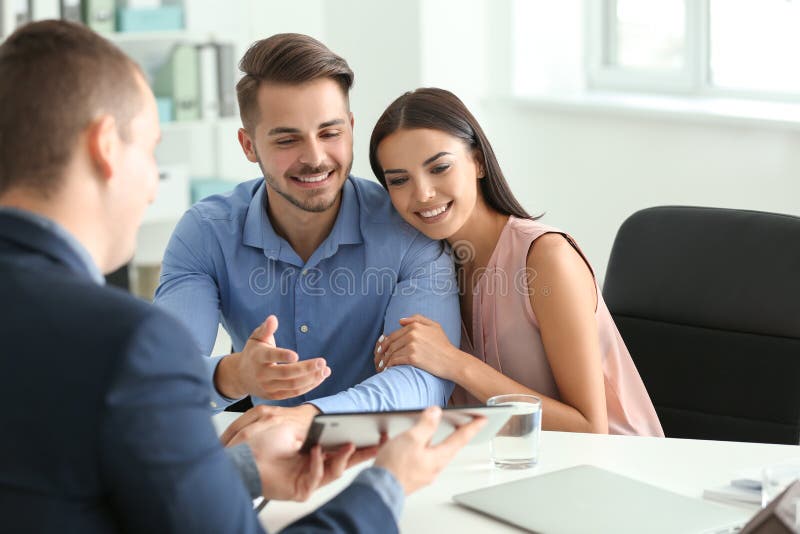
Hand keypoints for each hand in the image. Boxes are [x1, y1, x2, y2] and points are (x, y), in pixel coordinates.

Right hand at [215, 315, 330, 399]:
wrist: (241, 376)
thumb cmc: (253, 353)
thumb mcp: (256, 338)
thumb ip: (265, 329)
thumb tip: (273, 318)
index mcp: (258, 357)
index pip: (270, 356)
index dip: (282, 356)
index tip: (296, 355)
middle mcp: (262, 374)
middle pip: (286, 373)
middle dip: (306, 368)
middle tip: (322, 362)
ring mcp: (269, 387)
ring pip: (292, 385)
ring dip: (311, 379)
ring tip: (326, 370)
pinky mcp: (275, 396)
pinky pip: (294, 393)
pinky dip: (308, 386)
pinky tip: (319, 378)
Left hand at [224, 406, 378, 500]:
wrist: (238, 456)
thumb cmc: (256, 440)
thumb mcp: (286, 419)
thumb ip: (310, 420)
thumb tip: (330, 416)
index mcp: (312, 446)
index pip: (340, 443)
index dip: (359, 438)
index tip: (375, 430)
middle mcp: (313, 462)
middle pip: (345, 458)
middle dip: (365, 450)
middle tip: (381, 441)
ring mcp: (309, 477)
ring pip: (336, 470)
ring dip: (345, 456)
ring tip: (351, 443)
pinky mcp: (302, 489)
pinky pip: (317, 477)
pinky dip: (319, 464)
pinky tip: (316, 452)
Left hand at [374, 315, 462, 380]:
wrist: (452, 361)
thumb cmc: (444, 345)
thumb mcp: (434, 326)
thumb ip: (417, 319)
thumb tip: (400, 321)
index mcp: (415, 326)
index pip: (394, 334)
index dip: (384, 342)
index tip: (380, 349)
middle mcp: (412, 334)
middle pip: (390, 343)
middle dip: (381, 351)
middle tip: (378, 358)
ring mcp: (412, 346)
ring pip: (391, 352)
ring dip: (384, 360)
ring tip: (381, 366)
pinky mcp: (413, 358)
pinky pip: (395, 361)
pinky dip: (389, 365)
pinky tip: (387, 369)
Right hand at [374, 406, 484, 494]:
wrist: (379, 490)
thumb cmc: (395, 467)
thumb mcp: (412, 439)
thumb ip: (426, 425)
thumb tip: (436, 412)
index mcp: (439, 457)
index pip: (461, 438)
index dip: (473, 426)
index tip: (483, 419)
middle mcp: (434, 467)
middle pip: (450, 447)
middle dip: (457, 435)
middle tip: (466, 425)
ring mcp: (424, 473)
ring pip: (434, 453)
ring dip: (435, 440)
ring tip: (433, 430)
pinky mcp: (412, 476)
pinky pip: (419, 458)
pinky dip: (417, 448)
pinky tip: (407, 444)